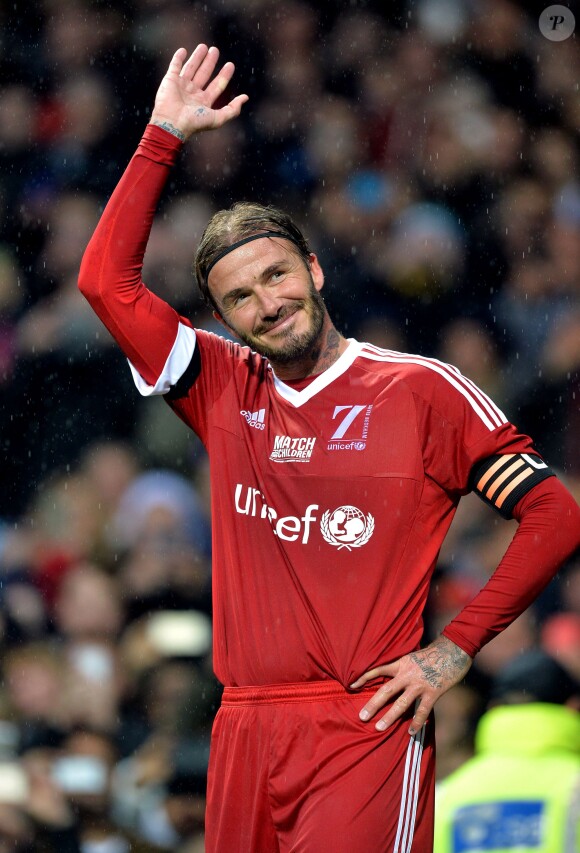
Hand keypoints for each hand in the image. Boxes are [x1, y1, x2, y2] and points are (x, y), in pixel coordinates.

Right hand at [150, 44, 247, 140]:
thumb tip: (246, 98)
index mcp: (203, 102)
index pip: (216, 86)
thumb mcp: (218, 118)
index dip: (224, 76)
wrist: (172, 123)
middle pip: (204, 74)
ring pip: (191, 68)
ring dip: (197, 57)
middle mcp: (192, 94)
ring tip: (204, 46)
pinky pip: (174, 66)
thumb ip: (232, 109)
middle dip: (210, 62)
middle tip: (215, 50)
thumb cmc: (195, 123)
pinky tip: (183, 50)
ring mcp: (181, 86)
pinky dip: (178, 58)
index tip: (231, 64)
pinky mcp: (169, 80)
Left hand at [350, 635, 471, 734]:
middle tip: (362, 716)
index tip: (351, 685)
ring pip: (401, 703)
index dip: (364, 677)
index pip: (378, 669)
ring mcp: (420, 684)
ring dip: (389, 716)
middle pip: (386, 690)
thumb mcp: (413, 656)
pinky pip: (422, 710)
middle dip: (373, 704)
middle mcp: (407, 674)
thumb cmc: (433, 653)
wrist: (453, 650)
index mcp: (401, 663)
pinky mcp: (433, 692)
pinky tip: (410, 732)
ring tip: (379, 727)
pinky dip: (416, 722)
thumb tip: (392, 676)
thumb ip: (403, 667)